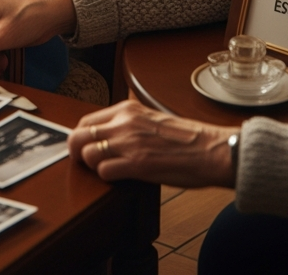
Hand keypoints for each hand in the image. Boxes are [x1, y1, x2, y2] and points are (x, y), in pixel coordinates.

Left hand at [69, 100, 236, 188]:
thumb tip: (112, 129)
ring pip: (87, 154)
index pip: (86, 121)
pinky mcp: (137, 165)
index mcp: (127, 110)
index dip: (80, 137)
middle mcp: (124, 123)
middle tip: (84, 163)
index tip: (83, 147)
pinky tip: (119, 178)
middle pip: (79, 136)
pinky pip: (104, 172)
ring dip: (92, 167)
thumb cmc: (186, 138)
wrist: (210, 150)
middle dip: (76, 152)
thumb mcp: (151, 118)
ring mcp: (129, 143)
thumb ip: (130, 121)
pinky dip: (106, 178)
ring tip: (105, 171)